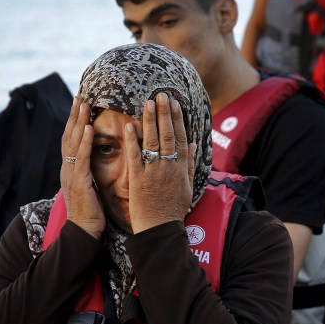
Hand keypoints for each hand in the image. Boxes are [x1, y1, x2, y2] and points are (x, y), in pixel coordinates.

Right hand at [61, 97, 105, 238]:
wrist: (84, 232)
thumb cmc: (91, 212)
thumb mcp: (90, 186)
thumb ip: (90, 171)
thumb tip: (97, 159)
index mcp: (71, 169)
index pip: (72, 140)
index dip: (75, 121)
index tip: (80, 103)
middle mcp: (67, 168)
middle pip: (69, 136)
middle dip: (75, 115)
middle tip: (80, 95)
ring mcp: (71, 175)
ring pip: (74, 143)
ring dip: (79, 122)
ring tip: (84, 105)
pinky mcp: (78, 183)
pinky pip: (82, 159)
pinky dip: (85, 142)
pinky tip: (89, 129)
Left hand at [124, 93, 196, 232]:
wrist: (159, 229)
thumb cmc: (173, 209)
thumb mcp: (189, 186)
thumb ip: (191, 164)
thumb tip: (194, 144)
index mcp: (181, 168)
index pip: (180, 138)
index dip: (177, 119)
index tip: (174, 103)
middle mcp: (169, 167)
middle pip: (168, 135)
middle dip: (164, 113)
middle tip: (161, 95)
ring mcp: (153, 173)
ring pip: (152, 142)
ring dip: (150, 120)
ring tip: (147, 102)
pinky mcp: (138, 180)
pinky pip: (135, 157)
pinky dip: (133, 141)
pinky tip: (130, 126)